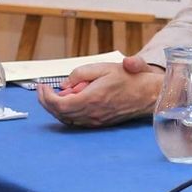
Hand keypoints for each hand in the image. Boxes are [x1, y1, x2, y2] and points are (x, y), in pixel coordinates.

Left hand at [37, 55, 163, 126]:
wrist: (149, 94)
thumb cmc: (129, 79)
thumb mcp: (103, 68)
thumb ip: (79, 74)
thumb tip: (64, 84)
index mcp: (90, 99)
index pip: (58, 103)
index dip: (45, 96)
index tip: (42, 86)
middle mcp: (91, 113)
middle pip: (59, 113)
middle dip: (47, 102)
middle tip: (43, 90)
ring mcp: (95, 121)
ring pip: (66, 119)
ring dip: (56, 108)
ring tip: (55, 94)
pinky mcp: (99, 123)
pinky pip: (76, 121)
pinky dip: (67, 112)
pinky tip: (69, 101)